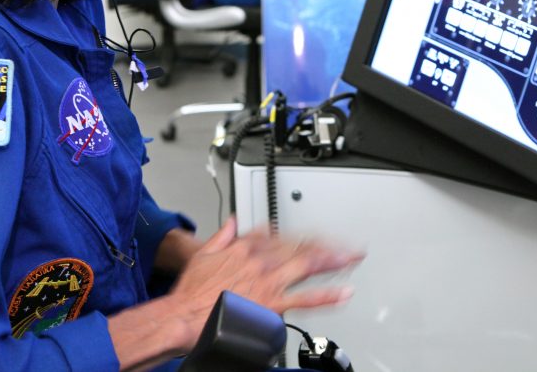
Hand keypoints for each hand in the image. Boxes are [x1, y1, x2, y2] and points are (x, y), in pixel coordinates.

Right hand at [171, 218, 362, 329]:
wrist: (184, 315)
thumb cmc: (191, 291)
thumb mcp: (204, 253)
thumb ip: (223, 234)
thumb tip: (233, 221)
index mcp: (247, 246)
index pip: (279, 235)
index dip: (298, 235)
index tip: (311, 237)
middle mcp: (262, 260)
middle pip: (301, 247)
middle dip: (326, 244)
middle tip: (345, 245)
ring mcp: (269, 281)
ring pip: (308, 265)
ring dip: (334, 261)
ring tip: (352, 258)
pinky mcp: (272, 303)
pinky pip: (306, 299)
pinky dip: (328, 296)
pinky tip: (344, 293)